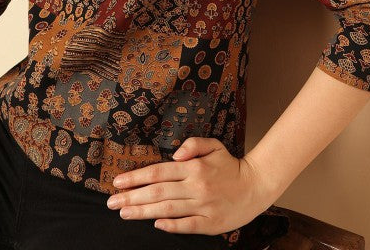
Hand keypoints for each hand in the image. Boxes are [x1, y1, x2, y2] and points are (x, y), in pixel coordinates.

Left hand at [106, 136, 275, 235]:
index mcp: (193, 167)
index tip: (118, 182)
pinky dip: (171, 225)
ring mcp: (202, 206)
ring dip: (143, 212)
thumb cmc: (230, 165)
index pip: (158, 172)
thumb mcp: (213, 145)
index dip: (136, 177)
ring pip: (167, 209)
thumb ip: (193, 144)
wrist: (256, 186)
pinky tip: (155, 224)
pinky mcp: (210, 223)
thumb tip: (174, 154)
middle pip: (158, 192)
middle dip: (132, 197)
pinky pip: (187, 225)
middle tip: (112, 202)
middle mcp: (195, 186)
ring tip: (124, 213)